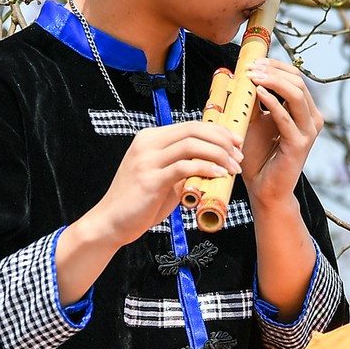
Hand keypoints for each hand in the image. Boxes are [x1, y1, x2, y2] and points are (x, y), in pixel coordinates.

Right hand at [81, 121, 242, 245]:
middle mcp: (147, 143)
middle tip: (239, 156)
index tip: (236, 143)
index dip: (218, 132)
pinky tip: (219, 175)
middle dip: (222, 140)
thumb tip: (211, 162)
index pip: (191, 125)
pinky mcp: (150, 178)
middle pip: (194, 130)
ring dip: (219, 154)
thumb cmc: (138, 202)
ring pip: (192, 145)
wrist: (110, 222)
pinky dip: (206, 168)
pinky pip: (185, 166)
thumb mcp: (162, 176)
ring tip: (233, 168)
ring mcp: (147, 159)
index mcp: (150, 138)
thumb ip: (181, 165)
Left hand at [239, 57, 323, 209]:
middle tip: (250, 68)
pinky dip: (272, 102)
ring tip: (252, 77)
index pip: (296, 78)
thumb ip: (254, 100)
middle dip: (273, 71)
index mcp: (305, 111)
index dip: (276, 66)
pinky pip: (286, 117)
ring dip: (273, 81)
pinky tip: (258, 92)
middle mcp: (312, 119)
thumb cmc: (258, 155)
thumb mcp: (255, 121)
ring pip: (296, 94)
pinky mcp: (299, 144)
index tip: (253, 62)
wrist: (263, 188)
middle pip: (298, 82)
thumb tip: (243, 73)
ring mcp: (308, 132)